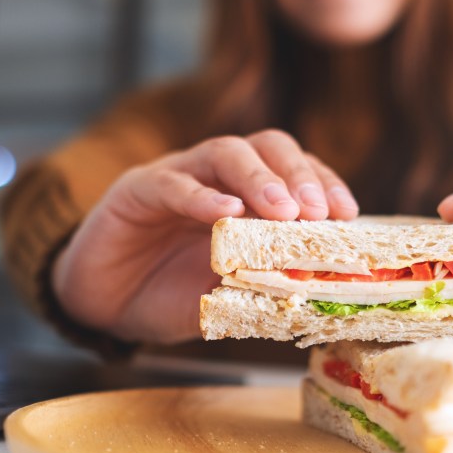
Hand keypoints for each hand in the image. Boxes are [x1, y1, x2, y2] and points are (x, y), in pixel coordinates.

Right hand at [53, 129, 358, 344]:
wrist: (105, 305)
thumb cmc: (171, 295)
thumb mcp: (225, 295)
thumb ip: (260, 286)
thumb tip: (314, 293)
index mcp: (244, 196)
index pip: (292, 171)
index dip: (322, 184)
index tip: (346, 213)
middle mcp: (215, 178)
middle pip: (265, 147)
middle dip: (296, 175)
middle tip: (316, 211)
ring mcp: (176, 178)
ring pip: (223, 153)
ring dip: (258, 178)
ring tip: (282, 210)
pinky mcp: (136, 191)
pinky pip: (170, 183)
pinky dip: (200, 196)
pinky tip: (224, 213)